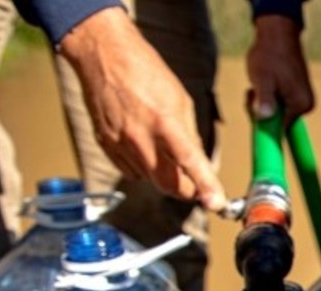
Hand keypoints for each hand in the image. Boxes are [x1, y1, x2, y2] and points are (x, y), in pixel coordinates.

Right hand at [60, 7, 225, 211]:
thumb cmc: (146, 72)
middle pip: (168, 185)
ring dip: (164, 175)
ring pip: (149, 180)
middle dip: (186, 190)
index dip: (205, 186)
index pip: (190, 162)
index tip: (216, 203)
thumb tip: (197, 162)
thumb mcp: (180, 100)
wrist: (104, 55)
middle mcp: (140, 138)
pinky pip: (130, 171)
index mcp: (165, 122)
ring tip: (165, 150)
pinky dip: (143, 167)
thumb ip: (188, 135)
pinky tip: (145, 147)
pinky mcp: (105, 145)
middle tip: (196, 183)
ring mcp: (120, 144)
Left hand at [247, 15, 313, 125]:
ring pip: (276, 114)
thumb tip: (264, 117)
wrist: (277, 35)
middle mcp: (306, 106)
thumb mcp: (262, 78)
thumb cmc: (269, 55)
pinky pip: (279, 106)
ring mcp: (302, 100)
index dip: (262, 122)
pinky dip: (267, 99)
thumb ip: (265, 99)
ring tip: (256, 85)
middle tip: (252, 91)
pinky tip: (263, 84)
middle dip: (261, 112)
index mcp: (301, 105)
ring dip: (262, 104)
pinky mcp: (296, 95)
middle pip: (277, 123)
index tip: (252, 105)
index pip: (279, 130)